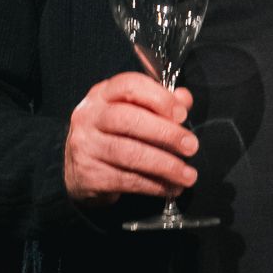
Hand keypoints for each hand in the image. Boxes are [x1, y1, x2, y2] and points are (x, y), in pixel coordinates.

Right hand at [63, 71, 198, 201]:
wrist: (81, 172)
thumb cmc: (116, 135)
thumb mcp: (135, 112)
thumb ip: (160, 103)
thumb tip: (184, 99)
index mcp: (103, 94)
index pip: (129, 85)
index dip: (159, 98)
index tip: (182, 115)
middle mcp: (89, 117)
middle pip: (127, 120)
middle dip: (166, 134)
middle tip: (191, 147)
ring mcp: (85, 146)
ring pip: (128, 154)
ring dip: (165, 166)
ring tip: (187, 175)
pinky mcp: (88, 175)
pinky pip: (126, 179)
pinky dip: (153, 185)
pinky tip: (171, 187)